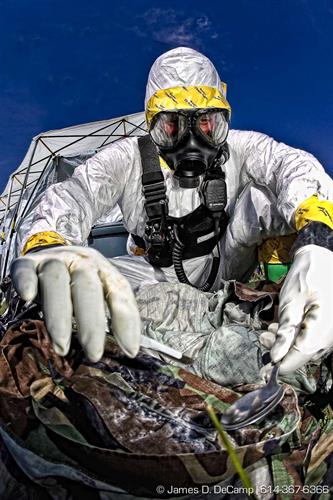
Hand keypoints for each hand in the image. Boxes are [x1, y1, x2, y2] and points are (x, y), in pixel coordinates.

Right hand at [10, 246, 140, 361]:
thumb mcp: (99, 290)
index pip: (119, 292)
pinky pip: (25, 270)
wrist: (50, 249)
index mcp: (104, 269)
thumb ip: (110, 312)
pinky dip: (26, 282)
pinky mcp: (27, 263)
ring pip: (56, 281)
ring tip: (61, 347)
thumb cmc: (78, 280)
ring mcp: (53, 259)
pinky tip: (28, 298)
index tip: (130, 350)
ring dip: (59, 316)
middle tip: (94, 354)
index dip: (126, 321)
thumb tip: (126, 349)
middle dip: (92, 324)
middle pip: (87, 288)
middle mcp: (81, 261)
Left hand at [270, 245, 332, 373]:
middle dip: (281, 350)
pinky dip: (295, 337)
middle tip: (263, 337)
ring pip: (307, 348)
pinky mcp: (327, 328)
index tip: (264, 367)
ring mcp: (330, 332)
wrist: (322, 259)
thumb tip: (275, 358)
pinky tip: (282, 327)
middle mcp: (331, 334)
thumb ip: (284, 331)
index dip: (282, 364)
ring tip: (270, 331)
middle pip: (304, 354)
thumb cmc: (306, 275)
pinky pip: (312, 340)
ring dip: (286, 344)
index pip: (302, 356)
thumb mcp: (290, 301)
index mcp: (324, 328)